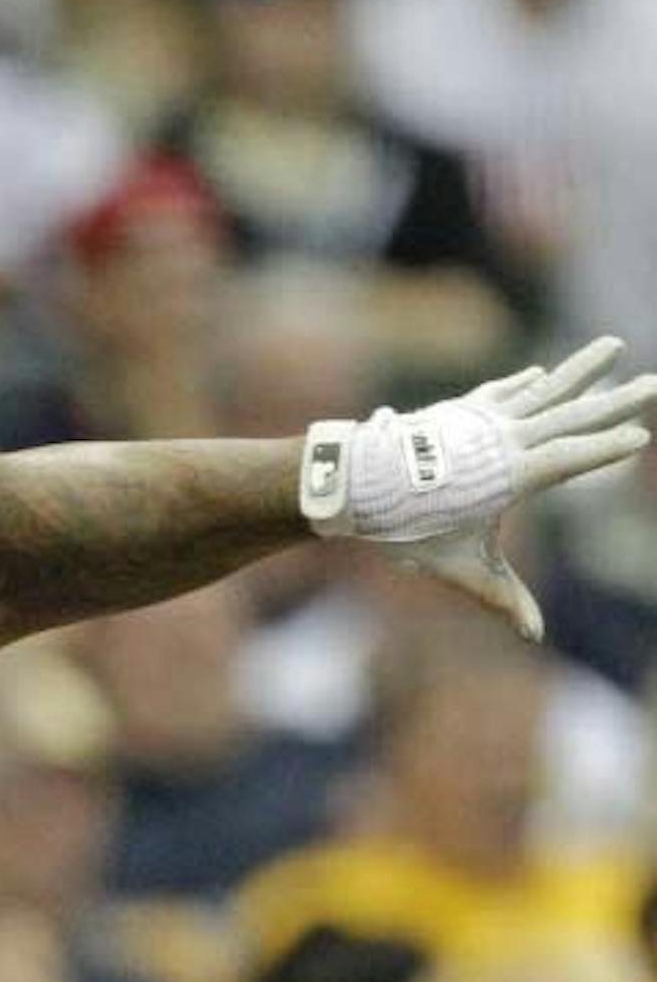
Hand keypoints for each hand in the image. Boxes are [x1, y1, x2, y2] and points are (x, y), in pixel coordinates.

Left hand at [301, 336, 656, 640]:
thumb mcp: (458, 567)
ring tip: (612, 345)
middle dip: (613, 402)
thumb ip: (501, 597)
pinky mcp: (459, 412)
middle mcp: (502, 439)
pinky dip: (525, 383)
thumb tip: (534, 636)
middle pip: (568, 417)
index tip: (639, 436)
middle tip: (653, 383)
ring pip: (541, 391)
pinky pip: (502, 393)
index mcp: (510, 475)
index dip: (605, 449)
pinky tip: (541, 374)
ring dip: (578, 371)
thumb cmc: (405, 529)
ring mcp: (481, 420)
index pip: (570, 459)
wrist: (354, 484)